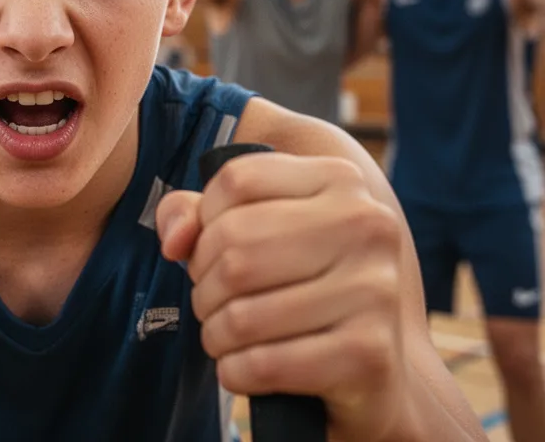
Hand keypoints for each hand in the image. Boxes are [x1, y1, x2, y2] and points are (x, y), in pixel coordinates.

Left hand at [156, 152, 405, 441]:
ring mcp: (375, 287)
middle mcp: (367, 224)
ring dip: (215, 333)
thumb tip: (175, 241)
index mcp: (340, 179)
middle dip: (203, 284)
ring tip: (223, 336)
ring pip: (243, 312)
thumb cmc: (299, 287)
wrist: (372, 372)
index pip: (237, 180)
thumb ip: (195, 216)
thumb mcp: (251, 235)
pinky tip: (242, 369)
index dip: (203, 221)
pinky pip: (264, 363)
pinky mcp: (369, 352)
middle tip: (210, 302)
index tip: (211, 251)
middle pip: (234, 244)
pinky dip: (235, 371)